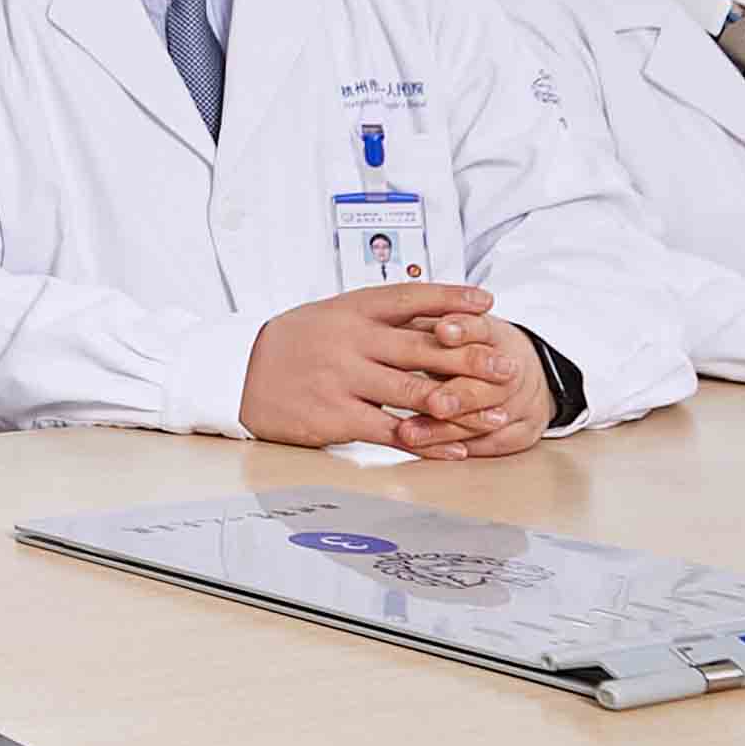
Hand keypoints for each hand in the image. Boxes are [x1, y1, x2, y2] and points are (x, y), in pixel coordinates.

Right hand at [240, 285, 535, 454]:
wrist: (236, 374)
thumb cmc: (294, 345)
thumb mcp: (330, 316)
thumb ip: (378, 317)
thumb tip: (438, 315)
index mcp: (349, 310)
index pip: (407, 297)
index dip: (449, 298)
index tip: (487, 301)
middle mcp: (348, 341)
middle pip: (421, 348)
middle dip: (470, 359)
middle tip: (508, 368)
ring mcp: (341, 379)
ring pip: (413, 393)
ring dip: (460, 405)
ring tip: (496, 413)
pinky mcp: (334, 417)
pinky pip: (391, 431)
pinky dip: (427, 442)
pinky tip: (455, 448)